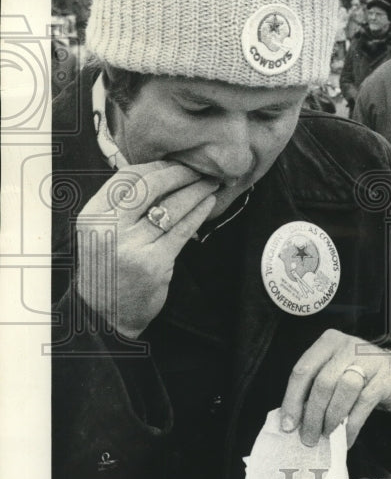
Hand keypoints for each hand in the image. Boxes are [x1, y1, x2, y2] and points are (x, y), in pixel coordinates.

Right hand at [74, 161, 217, 337]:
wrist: (105, 315)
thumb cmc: (109, 267)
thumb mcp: (101, 232)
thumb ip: (122, 205)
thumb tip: (161, 171)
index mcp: (92, 216)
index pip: (126, 177)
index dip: (155, 166)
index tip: (176, 163)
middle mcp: (109, 228)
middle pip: (151, 186)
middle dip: (180, 174)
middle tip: (200, 170)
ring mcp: (131, 246)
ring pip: (171, 206)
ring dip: (196, 191)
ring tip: (210, 183)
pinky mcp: (154, 263)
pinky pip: (182, 229)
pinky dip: (199, 212)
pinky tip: (209, 203)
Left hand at [279, 329, 390, 447]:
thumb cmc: (356, 375)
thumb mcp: (333, 372)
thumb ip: (314, 388)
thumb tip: (292, 421)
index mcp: (328, 342)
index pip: (303, 370)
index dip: (292, 400)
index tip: (288, 425)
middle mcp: (348, 346)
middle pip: (323, 382)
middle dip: (312, 415)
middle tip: (308, 437)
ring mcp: (369, 359)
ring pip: (344, 389)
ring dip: (332, 418)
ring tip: (327, 434)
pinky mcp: (384, 376)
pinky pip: (364, 402)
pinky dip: (352, 425)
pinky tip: (347, 437)